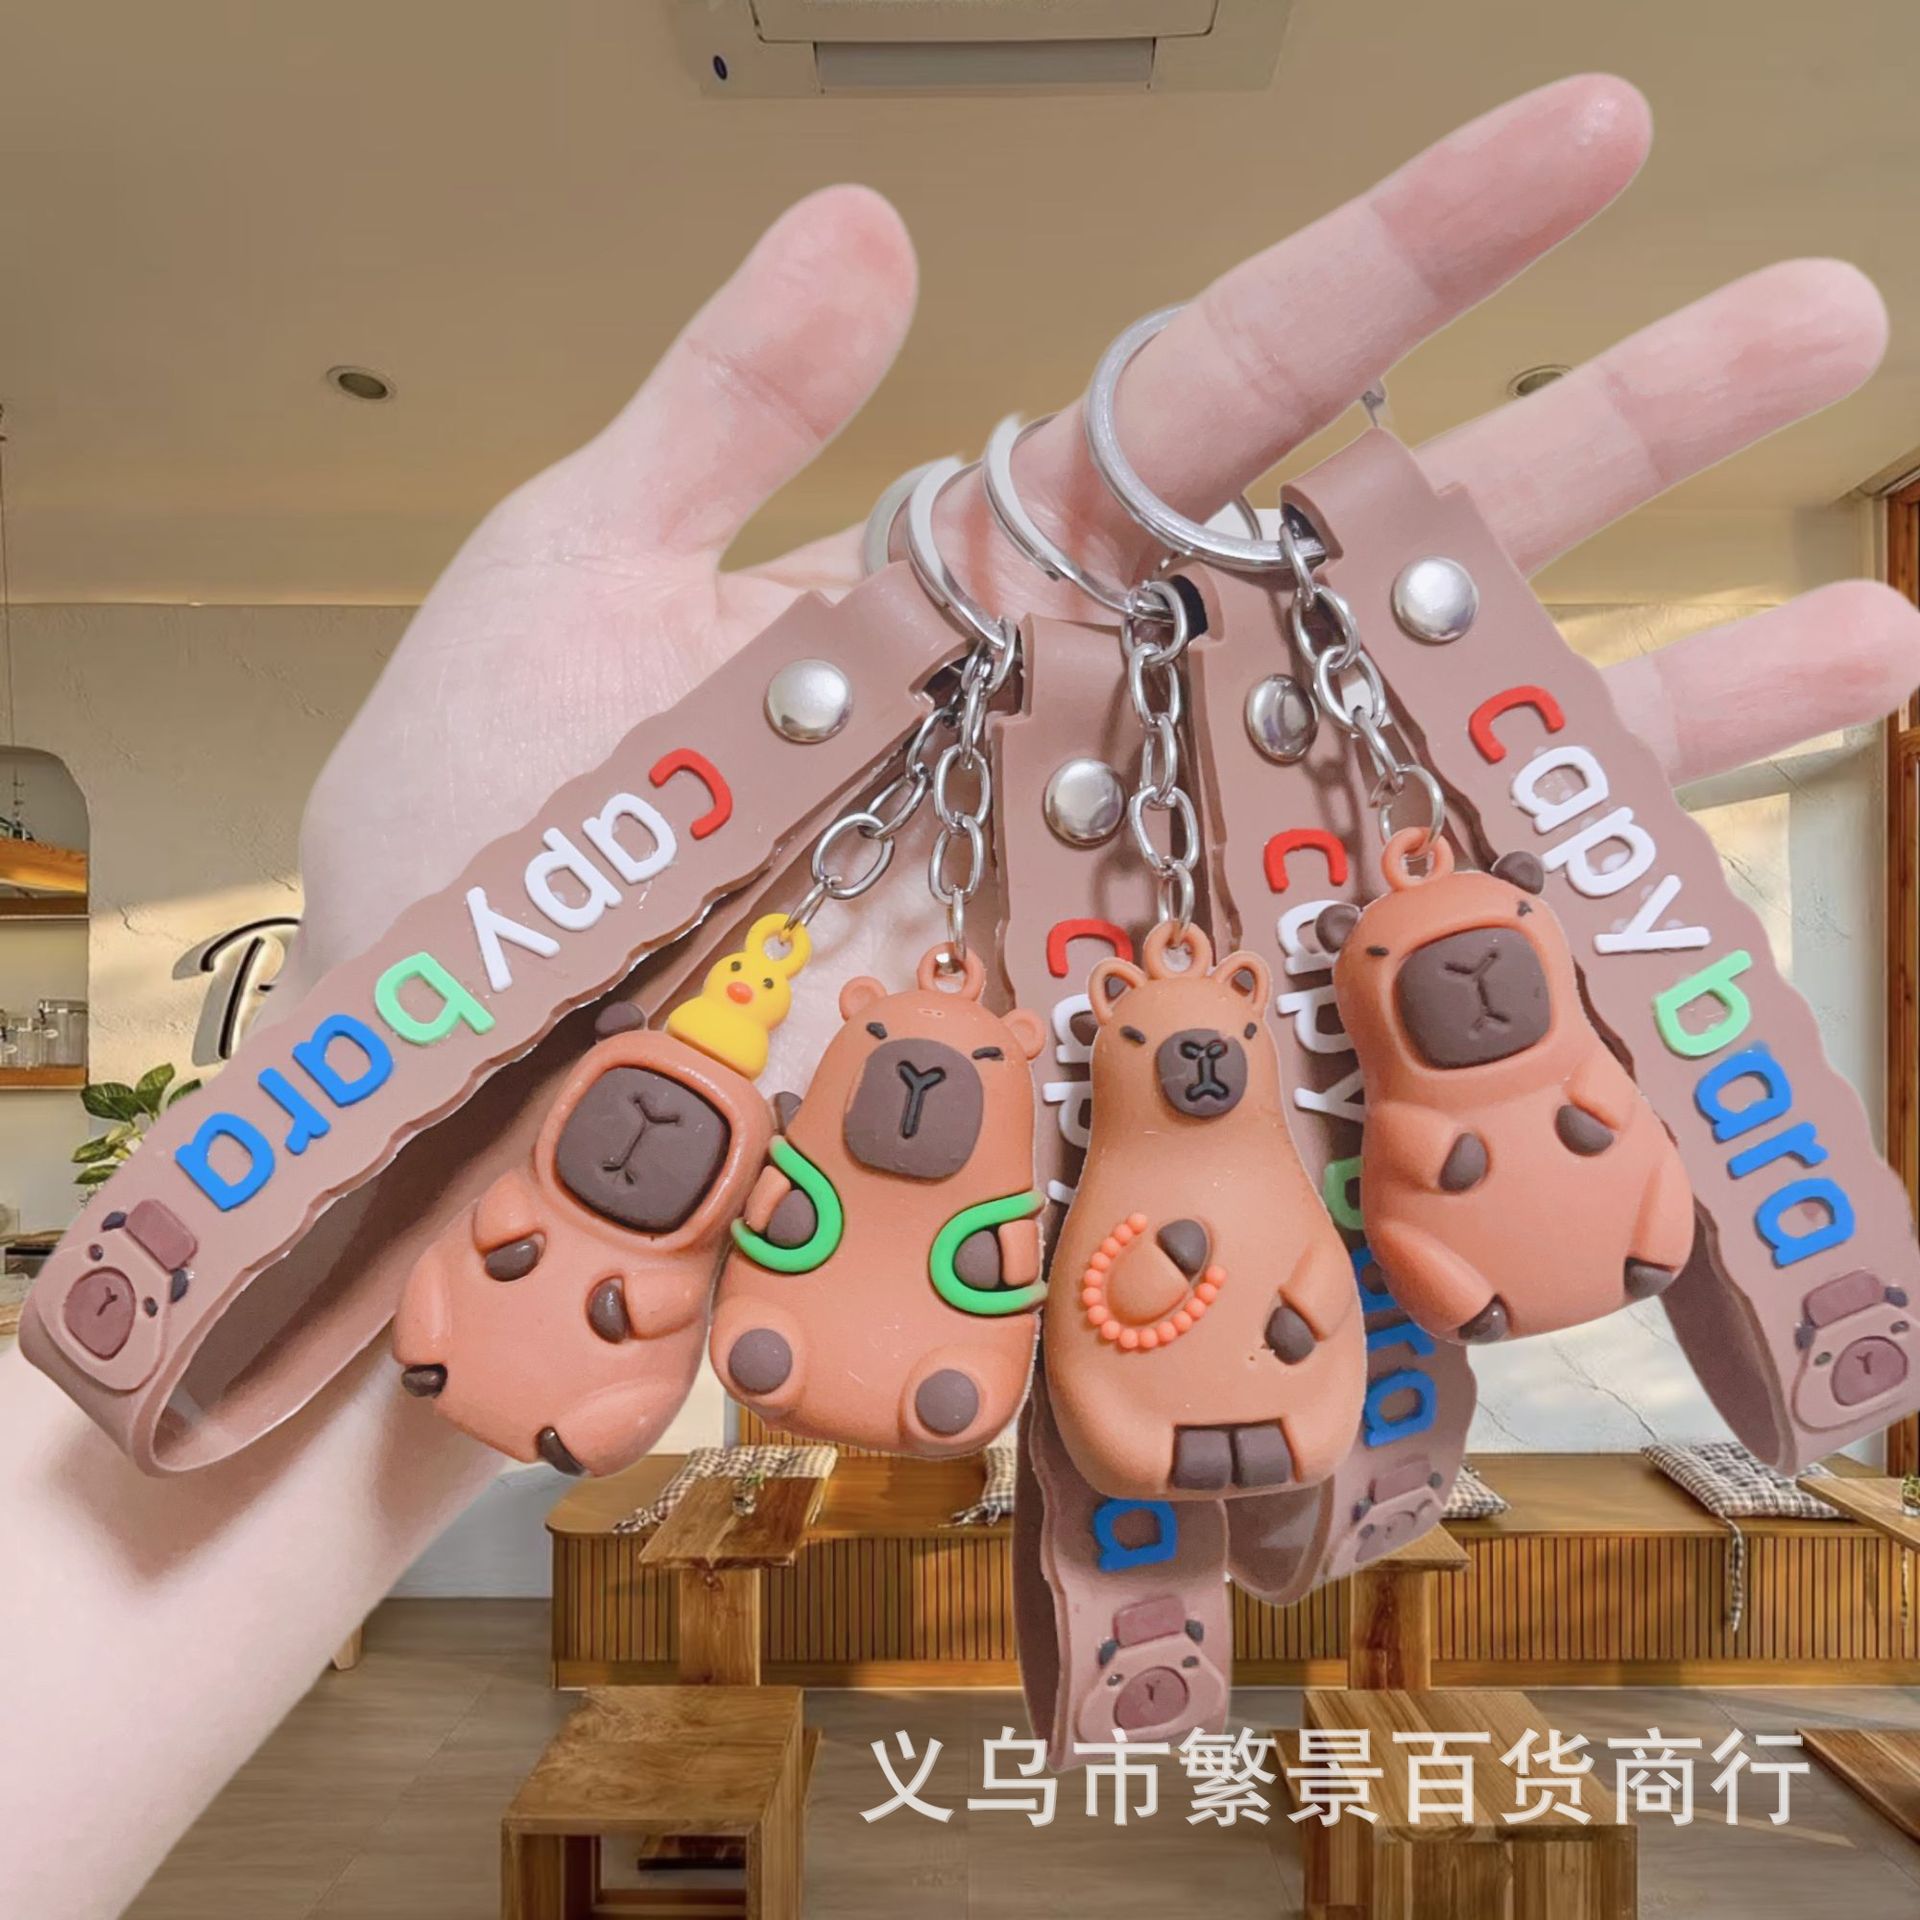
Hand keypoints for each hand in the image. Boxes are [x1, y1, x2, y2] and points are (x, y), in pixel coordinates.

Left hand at [295, 70, 1918, 1021]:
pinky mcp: (1125, 1063)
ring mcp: (1128, 904)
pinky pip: (1341, 1020)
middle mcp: (1101, 733)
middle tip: (1828, 322)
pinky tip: (1675, 946)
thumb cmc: (480, 847)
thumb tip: (868, 217)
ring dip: (1629, 733)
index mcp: (987, 579)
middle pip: (1385, 577)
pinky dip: (1492, 997)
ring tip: (1869, 648)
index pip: (1230, 391)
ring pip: (1414, 804)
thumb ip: (725, 412)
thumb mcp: (575, 582)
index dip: (1412, 258)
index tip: (1596, 130)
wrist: (449, 1111)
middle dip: (1604, 453)